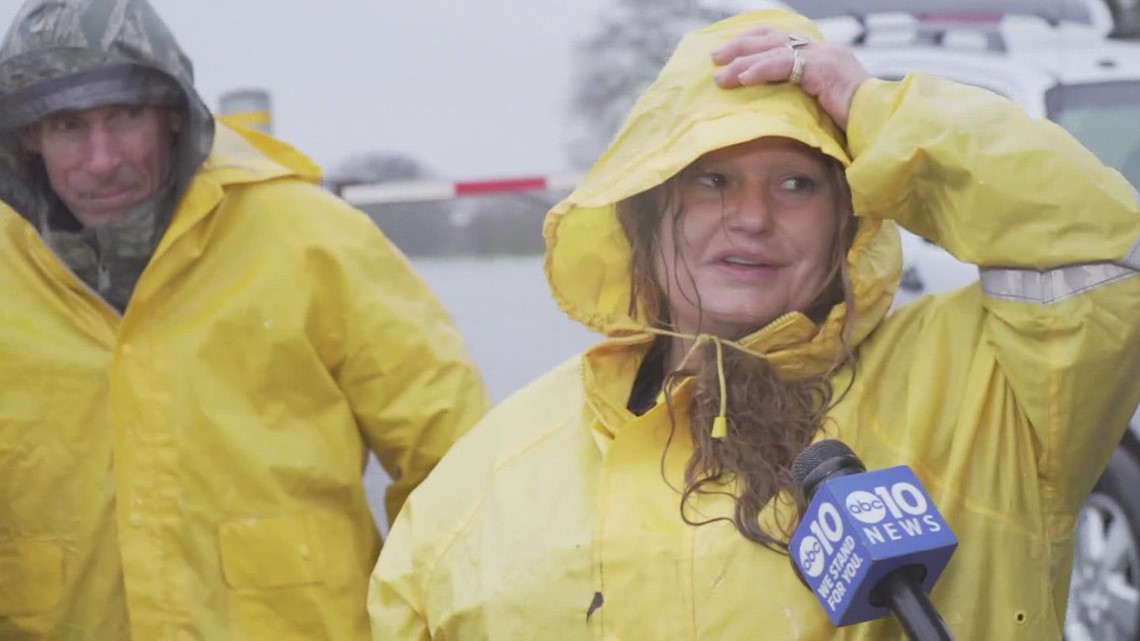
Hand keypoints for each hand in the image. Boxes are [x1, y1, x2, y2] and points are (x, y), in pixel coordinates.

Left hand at [711, 27, 870, 131]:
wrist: (881, 126)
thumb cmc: (855, 127)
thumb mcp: (822, 108)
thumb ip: (801, 100)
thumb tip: (772, 112)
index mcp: (823, 56)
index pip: (783, 40)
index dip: (754, 43)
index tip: (732, 52)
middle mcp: (823, 50)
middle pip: (772, 39)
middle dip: (741, 46)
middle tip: (715, 57)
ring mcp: (824, 56)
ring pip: (773, 51)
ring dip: (742, 62)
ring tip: (720, 75)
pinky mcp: (823, 68)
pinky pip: (783, 64)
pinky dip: (759, 70)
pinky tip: (741, 79)